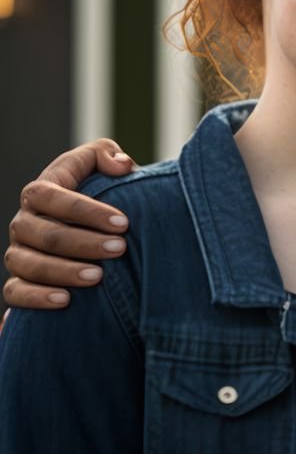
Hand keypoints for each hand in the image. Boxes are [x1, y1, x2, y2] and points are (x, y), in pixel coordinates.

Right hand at [4, 140, 135, 308]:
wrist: (92, 222)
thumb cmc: (98, 186)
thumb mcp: (102, 161)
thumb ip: (107, 153)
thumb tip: (119, 165)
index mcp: (39, 191)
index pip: (52, 197)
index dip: (86, 211)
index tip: (123, 222)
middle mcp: (23, 222)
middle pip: (45, 234)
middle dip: (84, 243)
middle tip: (120, 248)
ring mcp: (17, 252)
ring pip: (30, 264)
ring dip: (64, 271)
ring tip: (98, 276)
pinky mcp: (17, 279)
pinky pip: (15, 292)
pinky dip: (36, 298)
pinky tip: (65, 300)